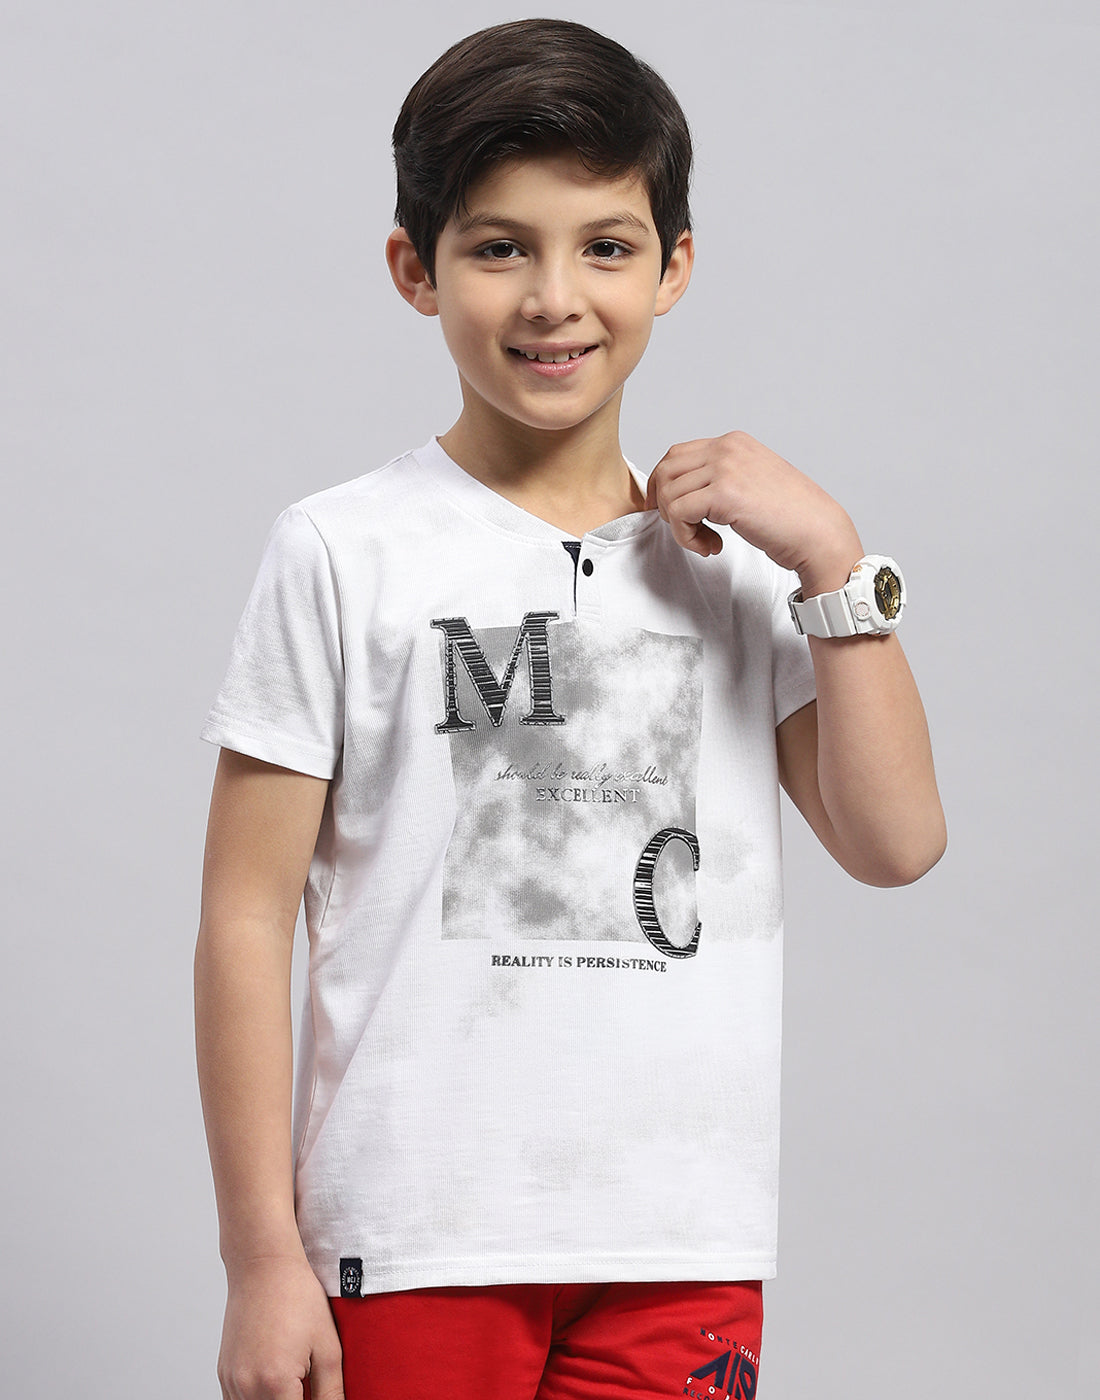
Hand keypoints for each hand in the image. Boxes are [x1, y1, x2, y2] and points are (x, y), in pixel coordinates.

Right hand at [217, 1254, 343, 1399]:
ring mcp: (231, 1382)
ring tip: (294, 1380)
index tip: (317, 1394)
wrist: (264, 1265)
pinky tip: (276, 1381)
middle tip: (308, 1383)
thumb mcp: (328, 1347)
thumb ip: (331, 1394)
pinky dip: (258, 1399)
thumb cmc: (297, 1297)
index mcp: (276, 1384)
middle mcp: (247, 1388)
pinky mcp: (224, 1375)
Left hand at [645, 431, 861, 588]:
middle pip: (666, 471)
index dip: (665, 487)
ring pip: (668, 495)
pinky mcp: (723, 494)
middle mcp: (727, 448)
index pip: (676, 455)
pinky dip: (685, 537)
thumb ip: (720, 478)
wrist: (819, 534)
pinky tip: (710, 546)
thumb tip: (683, 491)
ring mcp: (725, 468)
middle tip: (686, 529)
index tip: (672, 513)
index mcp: (733, 442)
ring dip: (679, 527)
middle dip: (665, 505)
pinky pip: (678, 514)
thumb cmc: (791, 517)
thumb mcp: (751, 483)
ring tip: (705, 542)